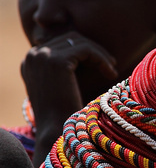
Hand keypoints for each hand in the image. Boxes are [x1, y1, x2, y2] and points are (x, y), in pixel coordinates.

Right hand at [21, 32, 116, 166]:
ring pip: (80, 41)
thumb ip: (68, 63)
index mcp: (31, 60)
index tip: (102, 62)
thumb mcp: (63, 82)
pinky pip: (86, 49)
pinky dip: (102, 59)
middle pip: (71, 37)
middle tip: (110, 64)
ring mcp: (42, 56)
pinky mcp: (55, 60)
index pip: (62, 41)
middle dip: (94, 49)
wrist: (57, 130)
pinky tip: (110, 73)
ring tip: (111, 69)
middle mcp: (32, 55)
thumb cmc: (65, 110)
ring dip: (100, 53)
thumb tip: (89, 47)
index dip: (86, 49)